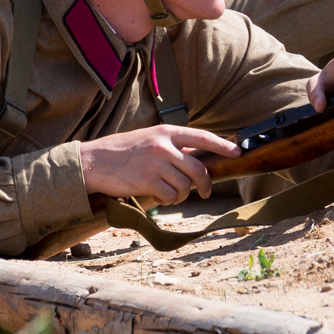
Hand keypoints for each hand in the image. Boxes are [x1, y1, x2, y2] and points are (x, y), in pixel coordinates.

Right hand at [79, 125, 239, 203]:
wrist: (95, 161)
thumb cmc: (123, 151)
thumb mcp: (149, 139)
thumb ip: (171, 146)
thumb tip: (196, 157)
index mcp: (166, 132)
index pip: (202, 137)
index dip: (222, 145)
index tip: (237, 151)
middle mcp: (163, 146)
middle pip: (198, 169)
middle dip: (206, 184)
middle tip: (205, 192)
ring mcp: (156, 164)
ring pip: (185, 186)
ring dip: (182, 195)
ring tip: (170, 194)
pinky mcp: (148, 182)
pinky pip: (170, 196)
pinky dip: (168, 200)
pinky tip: (159, 197)